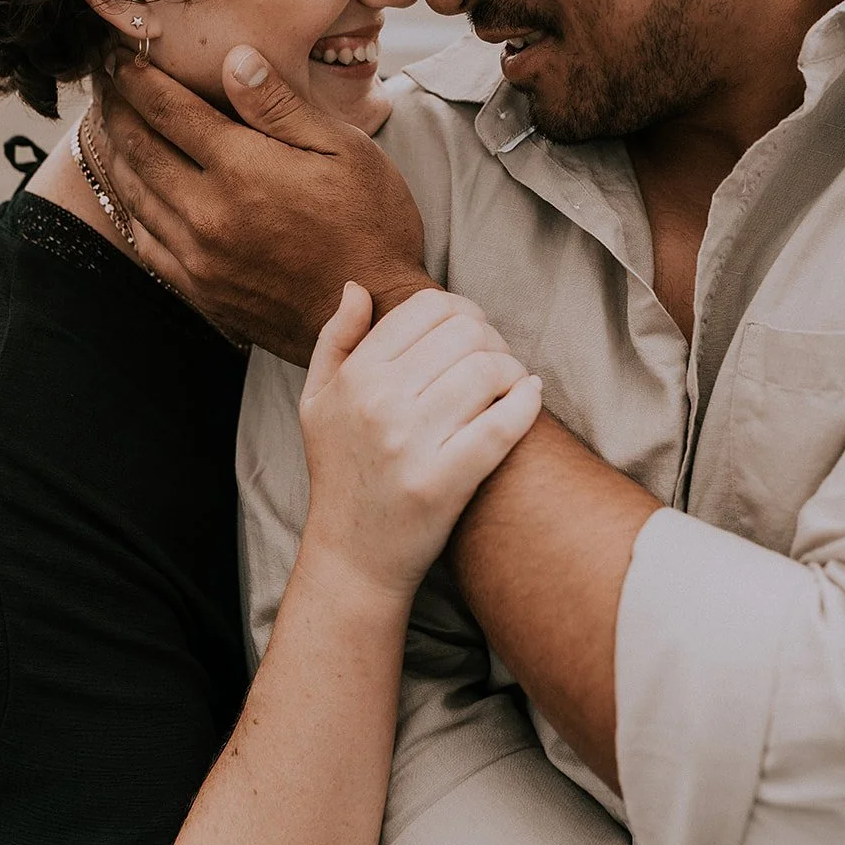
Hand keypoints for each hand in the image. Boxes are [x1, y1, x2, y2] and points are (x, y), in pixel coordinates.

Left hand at [91, 48, 430, 363]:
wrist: (378, 317)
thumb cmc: (373, 225)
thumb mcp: (345, 149)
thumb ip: (281, 106)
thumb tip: (234, 59)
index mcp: (241, 169)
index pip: (167, 110)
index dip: (137, 78)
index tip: (121, 55)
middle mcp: (207, 212)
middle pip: (138, 147)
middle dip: (116, 107)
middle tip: (105, 81)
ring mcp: (198, 256)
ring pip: (133, 192)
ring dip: (116, 152)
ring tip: (111, 123)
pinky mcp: (199, 289)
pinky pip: (144, 239)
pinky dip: (129, 204)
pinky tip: (132, 187)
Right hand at [298, 284, 543, 599]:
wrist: (352, 557)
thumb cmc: (340, 473)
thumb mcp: (316, 402)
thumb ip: (334, 340)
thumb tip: (356, 287)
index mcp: (354, 377)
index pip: (426, 308)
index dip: (461, 310)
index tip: (471, 333)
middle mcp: (379, 403)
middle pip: (464, 333)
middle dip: (492, 338)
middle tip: (495, 359)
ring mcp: (411, 443)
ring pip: (488, 370)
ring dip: (512, 369)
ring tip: (511, 382)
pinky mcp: (444, 481)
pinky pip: (501, 425)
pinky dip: (526, 403)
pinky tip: (528, 398)